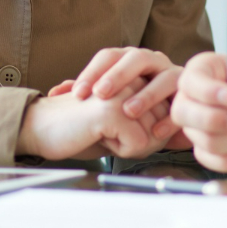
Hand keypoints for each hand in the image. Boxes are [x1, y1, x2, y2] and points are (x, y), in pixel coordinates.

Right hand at [17, 77, 170, 159]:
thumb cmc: (80, 128)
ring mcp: (124, 91)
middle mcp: (134, 77)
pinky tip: (97, 134)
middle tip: (108, 131)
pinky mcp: (113, 108)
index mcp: (138, 77)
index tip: (118, 128)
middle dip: (139, 142)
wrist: (41, 128)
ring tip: (101, 131)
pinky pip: (138, 146)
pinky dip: (119, 151)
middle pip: (163, 128)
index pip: (167, 117)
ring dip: (127, 146)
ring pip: (153, 137)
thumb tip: (184, 137)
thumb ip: (154, 124)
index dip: (145, 135)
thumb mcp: (124, 125)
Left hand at [62, 48, 187, 147]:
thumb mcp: (108, 99)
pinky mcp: (189, 94)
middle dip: (118, 76)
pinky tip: (156, 131)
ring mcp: (174, 74)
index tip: (77, 94)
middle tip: (100, 95)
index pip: (109, 56)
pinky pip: (182, 102)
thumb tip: (56, 91)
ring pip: (163, 77)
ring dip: (146, 94)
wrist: (169, 115)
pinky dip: (169, 117)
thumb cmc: (134, 104)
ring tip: (128, 111)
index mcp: (130, 58)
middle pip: (136, 58)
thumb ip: (85, 93)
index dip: (92, 72)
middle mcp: (153, 61)